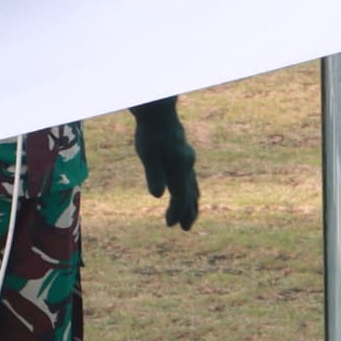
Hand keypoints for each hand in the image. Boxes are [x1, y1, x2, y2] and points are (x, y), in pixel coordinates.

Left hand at [131, 97, 198, 230]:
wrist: (159, 112)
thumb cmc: (150, 133)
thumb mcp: (148, 153)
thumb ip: (154, 174)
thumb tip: (157, 195)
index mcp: (180, 167)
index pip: (180, 195)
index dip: (176, 211)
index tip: (170, 224)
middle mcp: (187, 165)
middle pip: (190, 193)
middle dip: (188, 212)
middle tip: (185, 228)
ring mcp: (187, 161)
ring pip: (193, 187)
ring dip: (191, 203)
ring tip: (190, 217)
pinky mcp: (183, 157)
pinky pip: (190, 179)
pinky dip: (190, 191)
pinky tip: (187, 195)